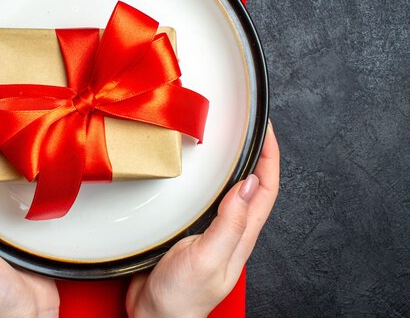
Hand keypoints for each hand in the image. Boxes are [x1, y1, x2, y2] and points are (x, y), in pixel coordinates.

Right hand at [126, 121, 279, 317]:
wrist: (154, 314)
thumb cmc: (182, 295)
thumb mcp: (209, 256)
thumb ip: (230, 223)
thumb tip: (248, 184)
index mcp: (242, 234)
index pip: (266, 188)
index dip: (271, 157)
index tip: (267, 131)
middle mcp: (231, 229)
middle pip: (253, 185)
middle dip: (257, 153)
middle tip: (250, 127)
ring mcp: (211, 229)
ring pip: (229, 190)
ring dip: (234, 164)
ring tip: (229, 142)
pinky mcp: (190, 230)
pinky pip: (206, 198)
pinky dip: (208, 179)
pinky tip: (197, 173)